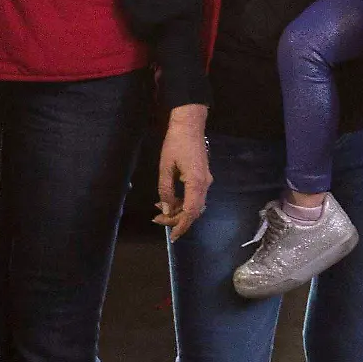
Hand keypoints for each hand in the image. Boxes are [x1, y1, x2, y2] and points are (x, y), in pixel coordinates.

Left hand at [153, 104, 211, 241]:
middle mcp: (204, 184)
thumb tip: (165, 208)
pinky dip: (182, 202)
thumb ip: (165, 190)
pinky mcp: (202, 177)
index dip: (181, 225)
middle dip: (176, 219)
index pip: (190, 211)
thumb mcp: (165, 167)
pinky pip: (194, 196)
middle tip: (157, 219)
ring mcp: (205, 180)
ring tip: (159, 210)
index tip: (172, 236)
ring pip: (194, 204)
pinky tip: (169, 200)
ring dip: (178, 210)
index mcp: (196, 183)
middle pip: (193, 211)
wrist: (190, 125)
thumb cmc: (175, 143)